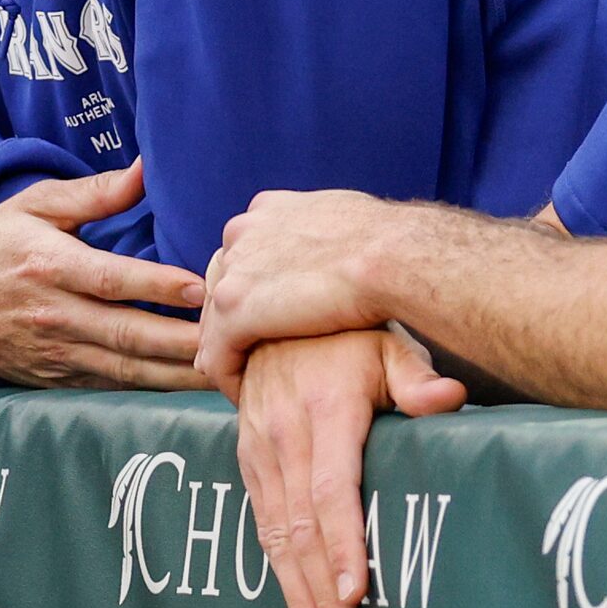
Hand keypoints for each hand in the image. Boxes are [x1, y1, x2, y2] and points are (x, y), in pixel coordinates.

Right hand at [0, 164, 208, 390]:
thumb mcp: (32, 206)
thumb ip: (93, 193)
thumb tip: (145, 170)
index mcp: (49, 266)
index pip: (110, 279)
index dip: (156, 285)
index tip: (200, 287)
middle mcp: (55, 315)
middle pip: (128, 334)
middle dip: (182, 340)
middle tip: (233, 337)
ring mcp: (57, 353)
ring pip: (127, 370)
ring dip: (176, 373)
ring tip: (224, 369)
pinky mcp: (59, 379)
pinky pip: (114, 387)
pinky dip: (152, 389)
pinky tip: (189, 384)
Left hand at [196, 188, 415, 391]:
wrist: (392, 256)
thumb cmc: (387, 244)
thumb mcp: (343, 220)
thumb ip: (320, 233)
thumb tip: (333, 242)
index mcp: (267, 212)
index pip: (243, 256)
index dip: (253, 291)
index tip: (268, 319)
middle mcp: (241, 233)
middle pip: (220, 285)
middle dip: (231, 321)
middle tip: (247, 356)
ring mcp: (234, 270)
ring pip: (214, 321)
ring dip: (228, 351)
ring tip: (246, 381)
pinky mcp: (233, 308)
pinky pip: (217, 353)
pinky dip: (228, 377)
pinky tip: (244, 396)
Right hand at [233, 330, 464, 607]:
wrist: (273, 309)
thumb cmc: (348, 332)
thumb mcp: (388, 339)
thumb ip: (416, 375)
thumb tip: (450, 399)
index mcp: (326, 408)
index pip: (333, 488)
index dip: (343, 543)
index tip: (354, 594)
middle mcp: (284, 432)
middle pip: (302, 527)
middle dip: (318, 595)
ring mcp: (259, 448)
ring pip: (276, 535)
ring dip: (294, 596)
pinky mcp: (247, 459)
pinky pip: (261, 523)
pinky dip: (276, 572)